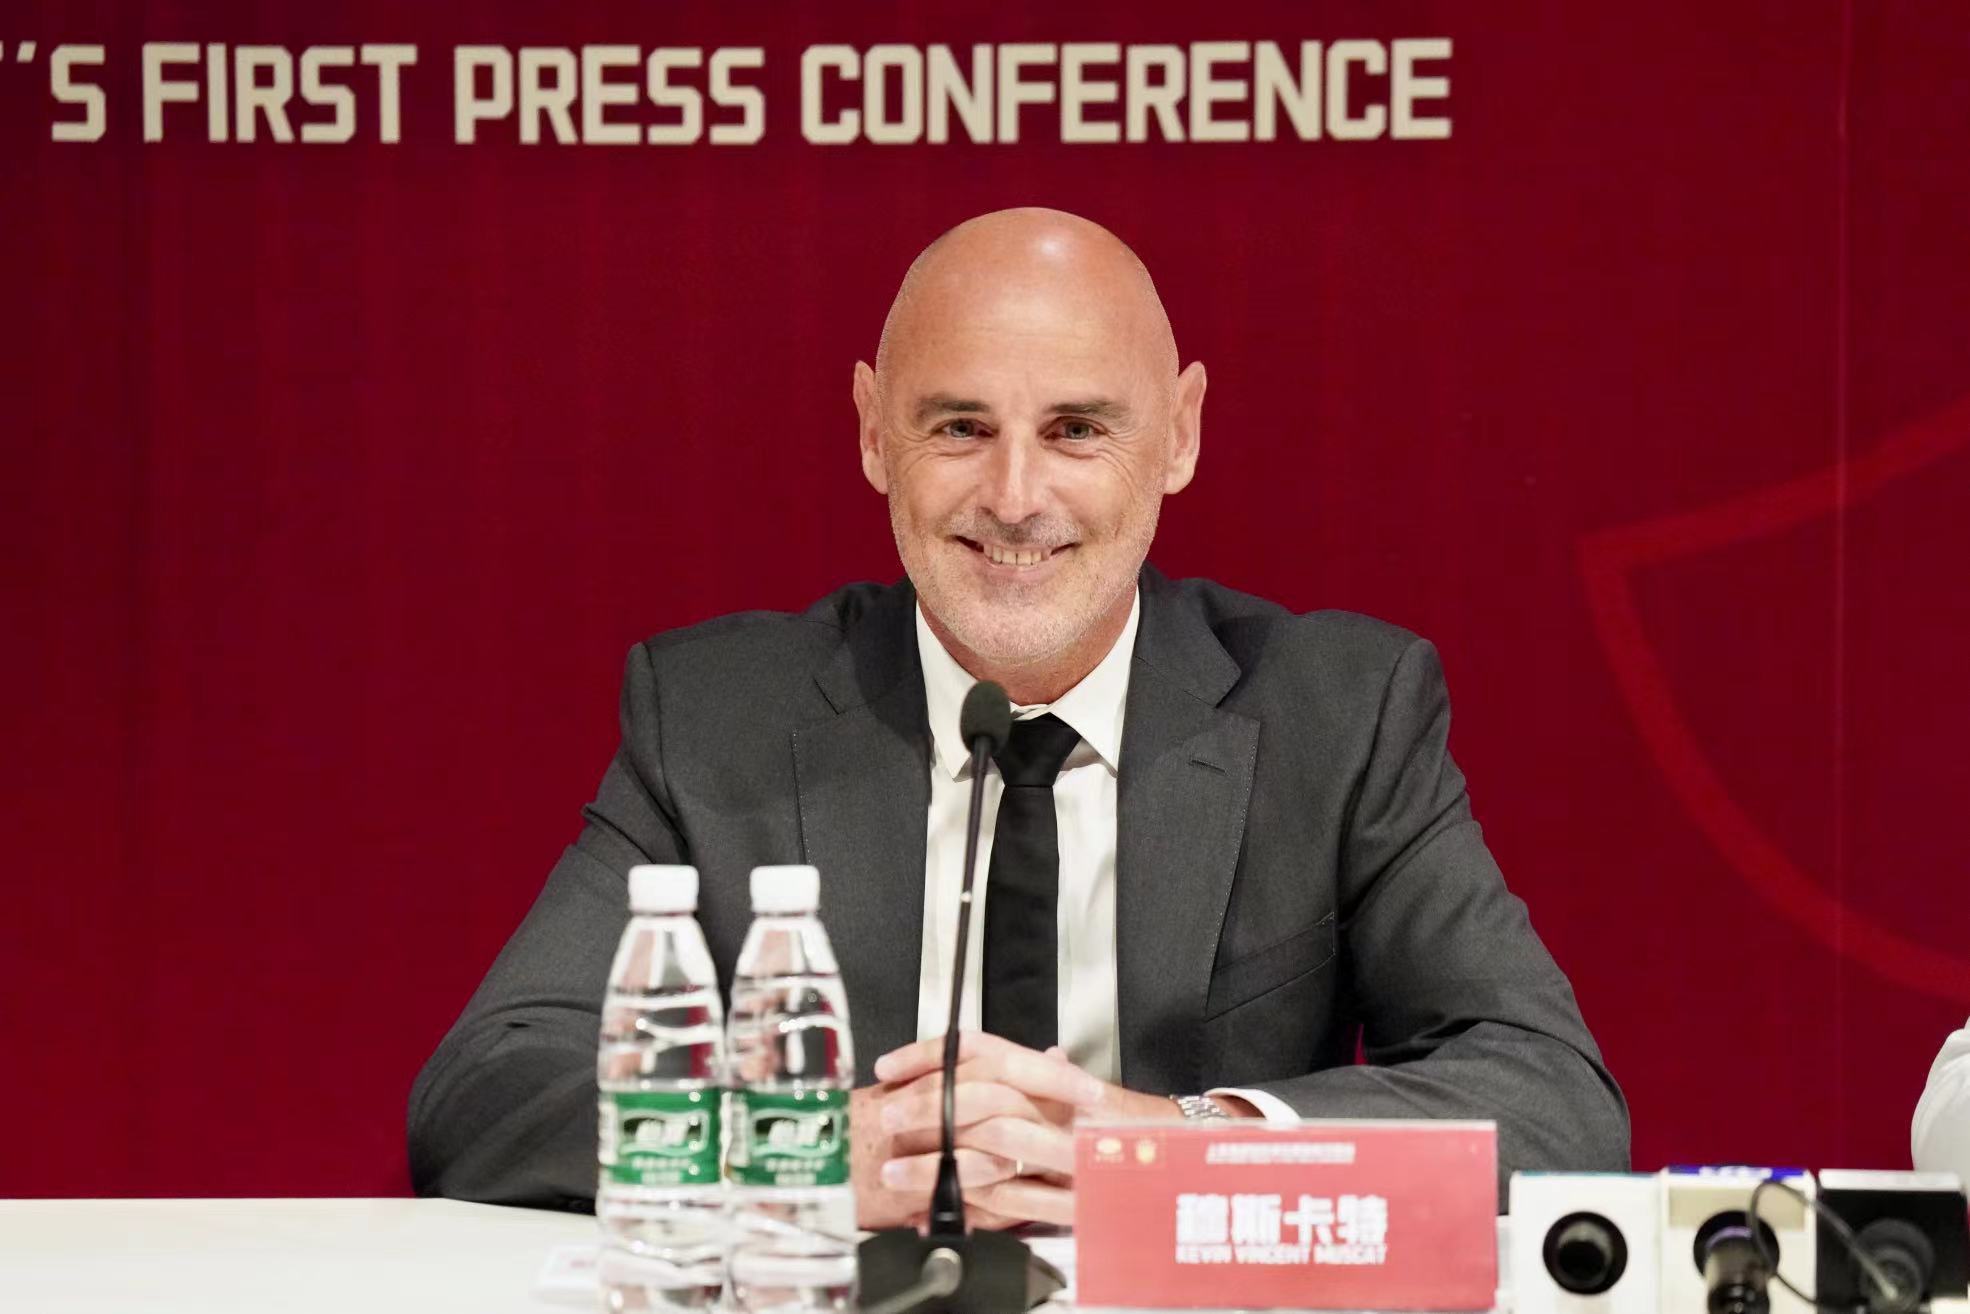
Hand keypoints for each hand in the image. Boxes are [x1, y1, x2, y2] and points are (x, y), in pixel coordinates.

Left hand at [870, 1032, 1178, 1226]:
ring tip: (901, 1171)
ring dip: (938, 1166)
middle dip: (929, 1109)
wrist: (1175, 1160)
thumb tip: (967, 1057)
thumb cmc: (1119, 1124)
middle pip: (982, 1096)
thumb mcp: (1067, 1088)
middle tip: (891, 1117)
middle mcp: (1062, 1108)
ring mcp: (1070, 1155)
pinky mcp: (1076, 1199)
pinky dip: (970, 1209)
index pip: (984, 1049)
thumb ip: (1025, 1076)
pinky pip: (1013, 1204)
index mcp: (1051, 1077)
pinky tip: (940, 1212)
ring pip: (993, 1153)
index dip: (931, 1055)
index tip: (892, 1068)